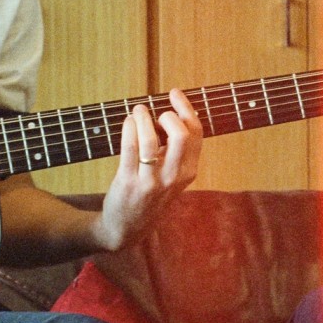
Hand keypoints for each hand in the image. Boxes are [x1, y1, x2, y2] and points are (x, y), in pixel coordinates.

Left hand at [93, 89, 201, 250]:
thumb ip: (177, 151)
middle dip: (169, 115)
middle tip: (156, 114)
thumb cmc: (150, 195)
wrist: (127, 228)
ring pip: (151, 140)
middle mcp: (173, 177)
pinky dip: (129, 128)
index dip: (186, 108)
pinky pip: (130, 148)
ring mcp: (151, 181)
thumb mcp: (173, 177)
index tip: (175, 94)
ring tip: (138, 111)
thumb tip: (172, 112)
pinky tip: (129, 122)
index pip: (196, 133)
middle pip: (181, 135)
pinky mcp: (129, 182)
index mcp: (188, 172)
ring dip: (143, 118)